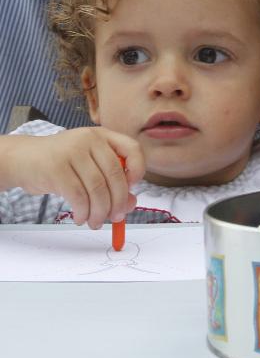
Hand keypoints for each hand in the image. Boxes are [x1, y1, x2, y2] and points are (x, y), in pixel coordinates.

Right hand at [7, 127, 143, 227]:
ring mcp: (72, 151)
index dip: (138, 170)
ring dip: (100, 212)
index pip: (132, 148)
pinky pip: (78, 196)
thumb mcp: (88, 166)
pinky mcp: (56, 168)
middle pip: (115, 174)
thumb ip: (110, 181)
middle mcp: (89, 139)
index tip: (131, 189)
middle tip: (116, 218)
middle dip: (118, 201)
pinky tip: (80, 218)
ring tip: (95, 222)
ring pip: (97, 188)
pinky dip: (83, 212)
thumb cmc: (61, 164)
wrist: (24, 159)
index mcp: (102, 135)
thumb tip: (130, 204)